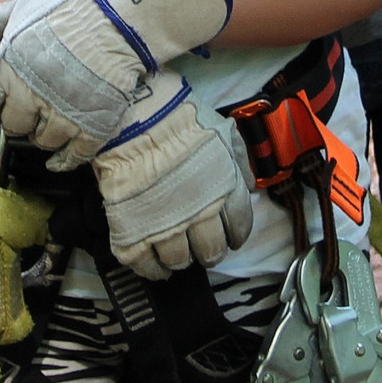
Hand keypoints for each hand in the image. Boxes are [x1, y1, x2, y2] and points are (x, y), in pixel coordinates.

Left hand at [0, 0, 231, 164]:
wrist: (119, 15)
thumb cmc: (67, 8)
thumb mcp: (18, 9)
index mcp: (7, 69)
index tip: (4, 101)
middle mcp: (29, 96)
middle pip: (14, 126)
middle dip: (20, 119)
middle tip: (31, 110)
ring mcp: (62, 114)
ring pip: (42, 141)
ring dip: (44, 135)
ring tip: (52, 122)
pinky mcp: (92, 125)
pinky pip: (74, 155)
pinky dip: (66, 159)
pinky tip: (62, 156)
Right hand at [92, 81, 253, 279]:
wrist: (133, 114)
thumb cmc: (177, 118)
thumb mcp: (221, 132)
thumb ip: (237, 161)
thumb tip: (248, 183)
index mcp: (225, 190)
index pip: (239, 227)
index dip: (235, 234)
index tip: (230, 235)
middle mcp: (199, 214)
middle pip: (211, 250)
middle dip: (210, 251)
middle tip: (202, 247)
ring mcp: (165, 224)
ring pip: (179, 260)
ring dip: (181, 260)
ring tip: (176, 253)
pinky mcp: (133, 230)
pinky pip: (145, 264)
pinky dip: (151, 268)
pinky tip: (154, 263)